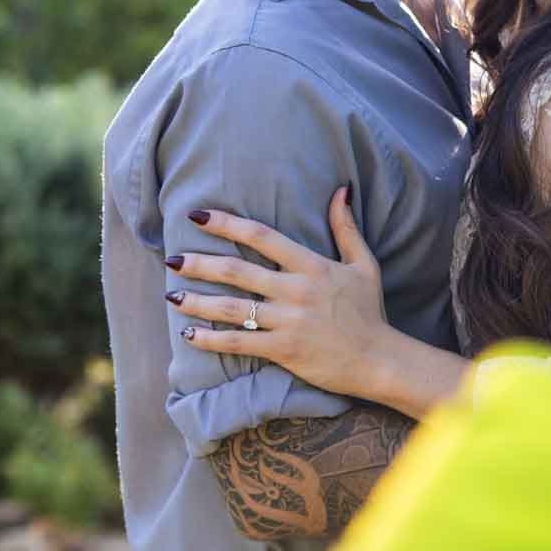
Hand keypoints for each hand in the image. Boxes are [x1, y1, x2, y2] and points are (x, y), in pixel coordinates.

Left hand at [170, 187, 390, 399]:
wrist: (379, 360)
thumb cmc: (369, 312)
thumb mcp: (364, 264)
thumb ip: (346, 227)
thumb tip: (340, 190)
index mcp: (312, 265)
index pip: (262, 237)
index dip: (227, 224)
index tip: (198, 216)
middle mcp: (296, 290)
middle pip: (237, 271)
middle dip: (199, 264)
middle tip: (171, 259)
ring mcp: (288, 321)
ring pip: (231, 308)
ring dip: (197, 301)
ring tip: (170, 296)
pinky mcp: (283, 350)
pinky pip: (239, 343)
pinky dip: (210, 340)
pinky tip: (188, 335)